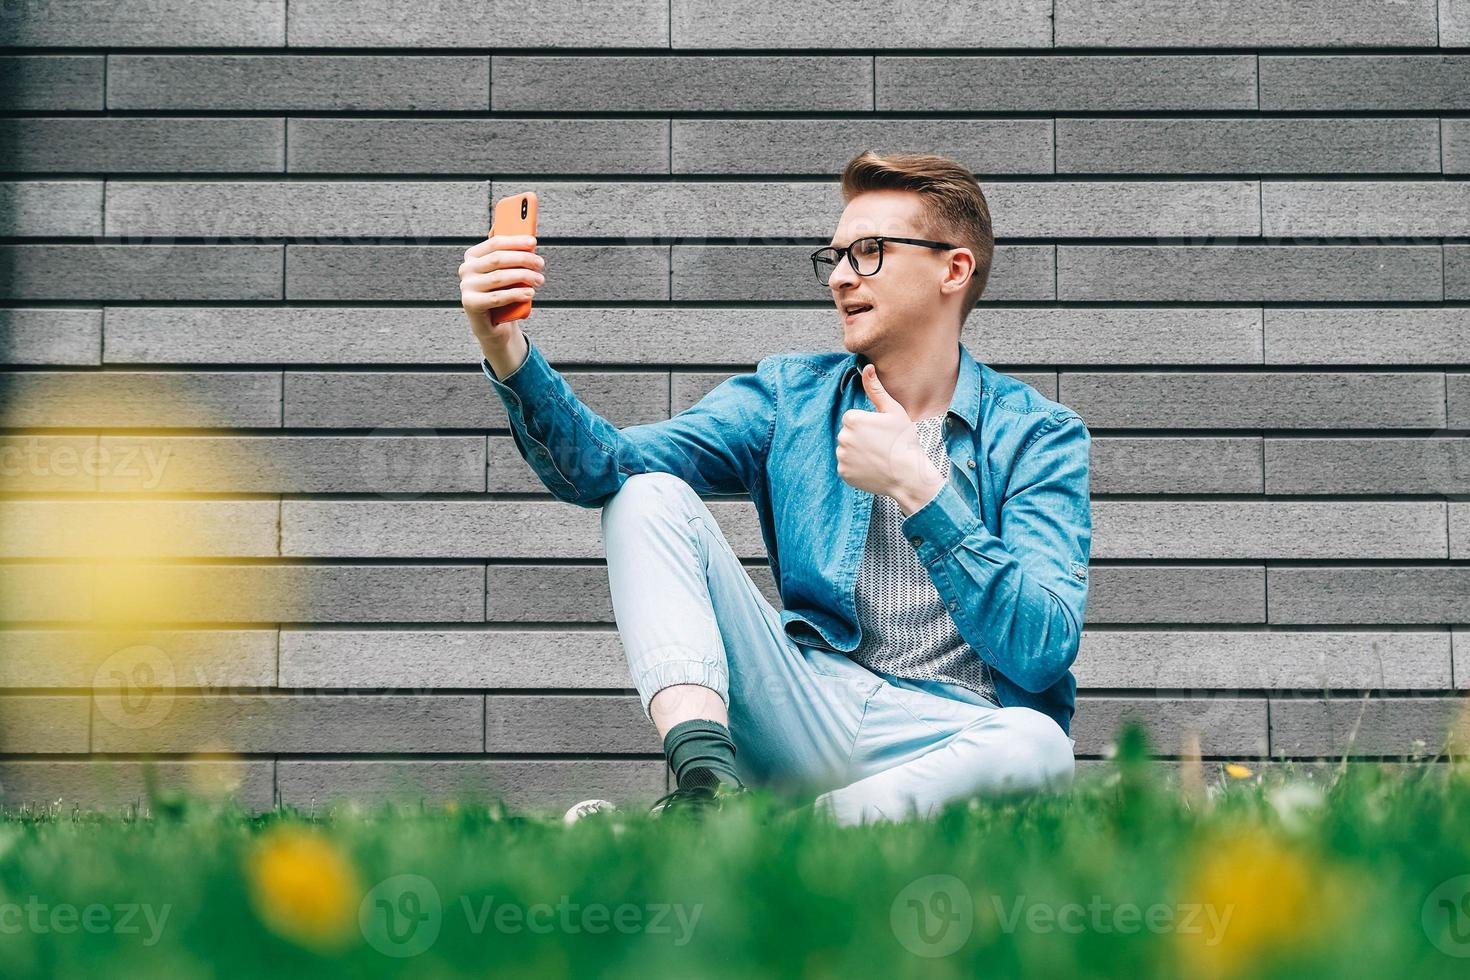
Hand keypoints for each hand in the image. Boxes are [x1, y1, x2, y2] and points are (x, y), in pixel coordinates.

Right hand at [459, 233, 544, 344]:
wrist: (494, 324)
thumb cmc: (502, 294)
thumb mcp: (506, 271)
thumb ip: (509, 251)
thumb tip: (521, 226)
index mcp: (473, 256)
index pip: (495, 243)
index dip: (515, 241)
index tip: (533, 242)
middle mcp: (466, 269)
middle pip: (498, 259)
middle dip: (523, 259)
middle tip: (540, 264)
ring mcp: (467, 286)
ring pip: (499, 277)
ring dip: (523, 277)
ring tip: (538, 280)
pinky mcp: (470, 303)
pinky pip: (496, 297)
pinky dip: (515, 294)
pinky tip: (529, 293)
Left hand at [836, 364, 945, 514]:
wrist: (908, 475)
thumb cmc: (904, 440)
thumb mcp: (893, 411)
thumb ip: (876, 389)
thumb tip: (866, 367)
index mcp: (852, 419)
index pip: (853, 419)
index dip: (868, 424)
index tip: (881, 432)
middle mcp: (842, 437)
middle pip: (848, 434)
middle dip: (861, 438)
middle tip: (882, 445)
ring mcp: (842, 457)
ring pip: (847, 450)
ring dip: (858, 453)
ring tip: (878, 457)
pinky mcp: (843, 473)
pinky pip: (847, 466)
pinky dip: (857, 468)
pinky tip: (872, 468)